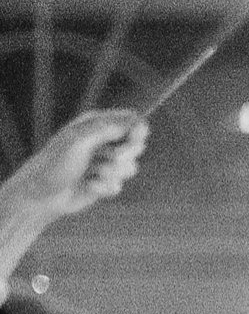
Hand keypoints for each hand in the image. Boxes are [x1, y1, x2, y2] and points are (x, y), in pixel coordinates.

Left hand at [2, 109, 147, 226]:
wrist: (44, 193)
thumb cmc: (56, 162)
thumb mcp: (79, 139)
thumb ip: (107, 128)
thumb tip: (135, 122)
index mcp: (97, 124)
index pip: (131, 120)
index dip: (138, 129)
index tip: (133, 138)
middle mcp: (104, 142)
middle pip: (136, 145)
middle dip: (125, 154)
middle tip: (110, 157)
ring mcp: (106, 164)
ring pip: (130, 168)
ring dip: (110, 173)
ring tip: (91, 172)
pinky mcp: (105, 183)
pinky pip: (118, 186)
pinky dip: (103, 188)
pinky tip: (88, 185)